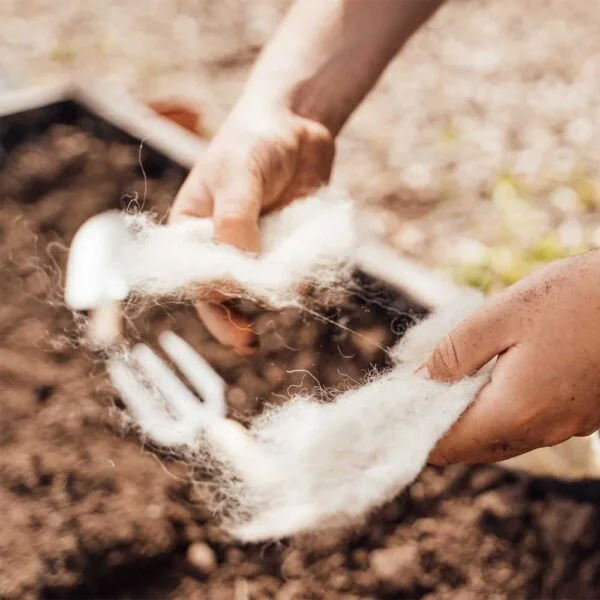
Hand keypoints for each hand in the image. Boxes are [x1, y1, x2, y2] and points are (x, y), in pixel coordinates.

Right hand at [170, 103, 334, 353]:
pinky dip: (298, 282)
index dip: (210, 305)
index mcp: (193, 233)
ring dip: (272, 298)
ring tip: (291, 291)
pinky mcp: (285, 249)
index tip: (232, 325)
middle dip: (235, 321)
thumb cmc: (254, 142)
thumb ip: (235, 222)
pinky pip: (291, 275)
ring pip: (260, 289)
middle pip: (224, 295)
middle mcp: (221, 247)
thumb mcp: (239, 176)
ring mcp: (256, 250)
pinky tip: (308, 276)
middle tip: (250, 343)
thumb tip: (239, 277)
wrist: (298, 125)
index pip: (194, 279)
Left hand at [421, 251, 599, 464]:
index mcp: (516, 410)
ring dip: (469, 419)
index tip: (396, 407)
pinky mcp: (581, 415)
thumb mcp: (501, 316)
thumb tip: (419, 383)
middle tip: (416, 393)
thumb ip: (453, 354)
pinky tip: (489, 381)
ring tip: (446, 386)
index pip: (449, 444)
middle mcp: (543, 430)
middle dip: (439, 425)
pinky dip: (499, 413)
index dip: (416, 429)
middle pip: (473, 447)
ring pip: (500, 439)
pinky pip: (527, 426)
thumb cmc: (575, 298)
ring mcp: (566, 426)